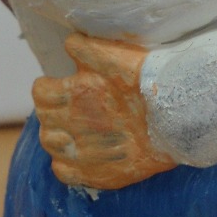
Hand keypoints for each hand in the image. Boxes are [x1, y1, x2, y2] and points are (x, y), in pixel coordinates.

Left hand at [32, 34, 174, 189]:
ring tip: (74, 131)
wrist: (177, 116)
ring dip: (57, 136)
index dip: (48, 88)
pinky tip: (79, 155)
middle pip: (43, 119)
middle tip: (70, 108)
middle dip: (51, 112)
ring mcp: (83, 152)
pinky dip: (65, 164)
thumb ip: (85, 48)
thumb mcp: (114, 54)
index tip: (58, 87)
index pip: (39, 93)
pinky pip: (63, 172)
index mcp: (73, 92)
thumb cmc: (147, 81)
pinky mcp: (96, 173)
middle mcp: (72, 123)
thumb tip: (68, 43)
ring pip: (51, 145)